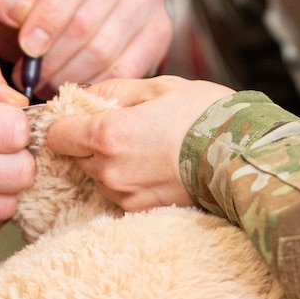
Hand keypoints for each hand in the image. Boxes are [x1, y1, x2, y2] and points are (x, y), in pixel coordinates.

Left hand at [0, 0, 170, 93]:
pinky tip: (73, 86)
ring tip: (45, 82)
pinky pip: (130, 69)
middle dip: (53, 56)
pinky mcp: (160, 29)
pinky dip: (96, 86)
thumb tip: (23, 11)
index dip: (51, 14)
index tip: (27, 47)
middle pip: (90, 18)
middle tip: (29, 76)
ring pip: (108, 49)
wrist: (57, 16)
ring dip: (69, 75)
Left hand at [43, 76, 232, 210]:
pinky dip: (129, 180)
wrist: (242, 155)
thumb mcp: (158, 87)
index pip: (57, 135)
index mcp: (107, 134)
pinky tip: (155, 165)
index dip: (65, 123)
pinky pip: (120, 192)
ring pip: (98, 176)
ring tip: (147, 146)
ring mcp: (125, 195)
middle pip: (77, 156)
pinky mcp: (141, 211)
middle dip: (92, 142)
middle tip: (127, 127)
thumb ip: (114, 90)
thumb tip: (87, 94)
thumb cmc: (203, 114)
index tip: (80, 117)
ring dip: (111, 162)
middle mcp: (109, 170)